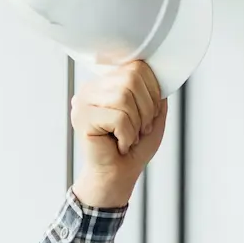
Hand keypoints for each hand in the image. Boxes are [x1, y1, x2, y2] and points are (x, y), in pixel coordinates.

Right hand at [71, 61, 166, 208]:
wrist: (117, 175)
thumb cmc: (133, 149)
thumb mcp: (154, 118)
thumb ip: (157, 96)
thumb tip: (161, 77)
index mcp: (109, 83)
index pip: (137, 67)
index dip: (153, 92)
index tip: (150, 115)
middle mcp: (92, 88)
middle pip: (131, 79)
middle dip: (147, 109)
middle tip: (140, 129)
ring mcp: (84, 102)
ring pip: (124, 97)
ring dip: (136, 124)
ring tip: (129, 137)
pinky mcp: (82, 118)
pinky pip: (118, 118)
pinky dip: (127, 136)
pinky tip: (119, 144)